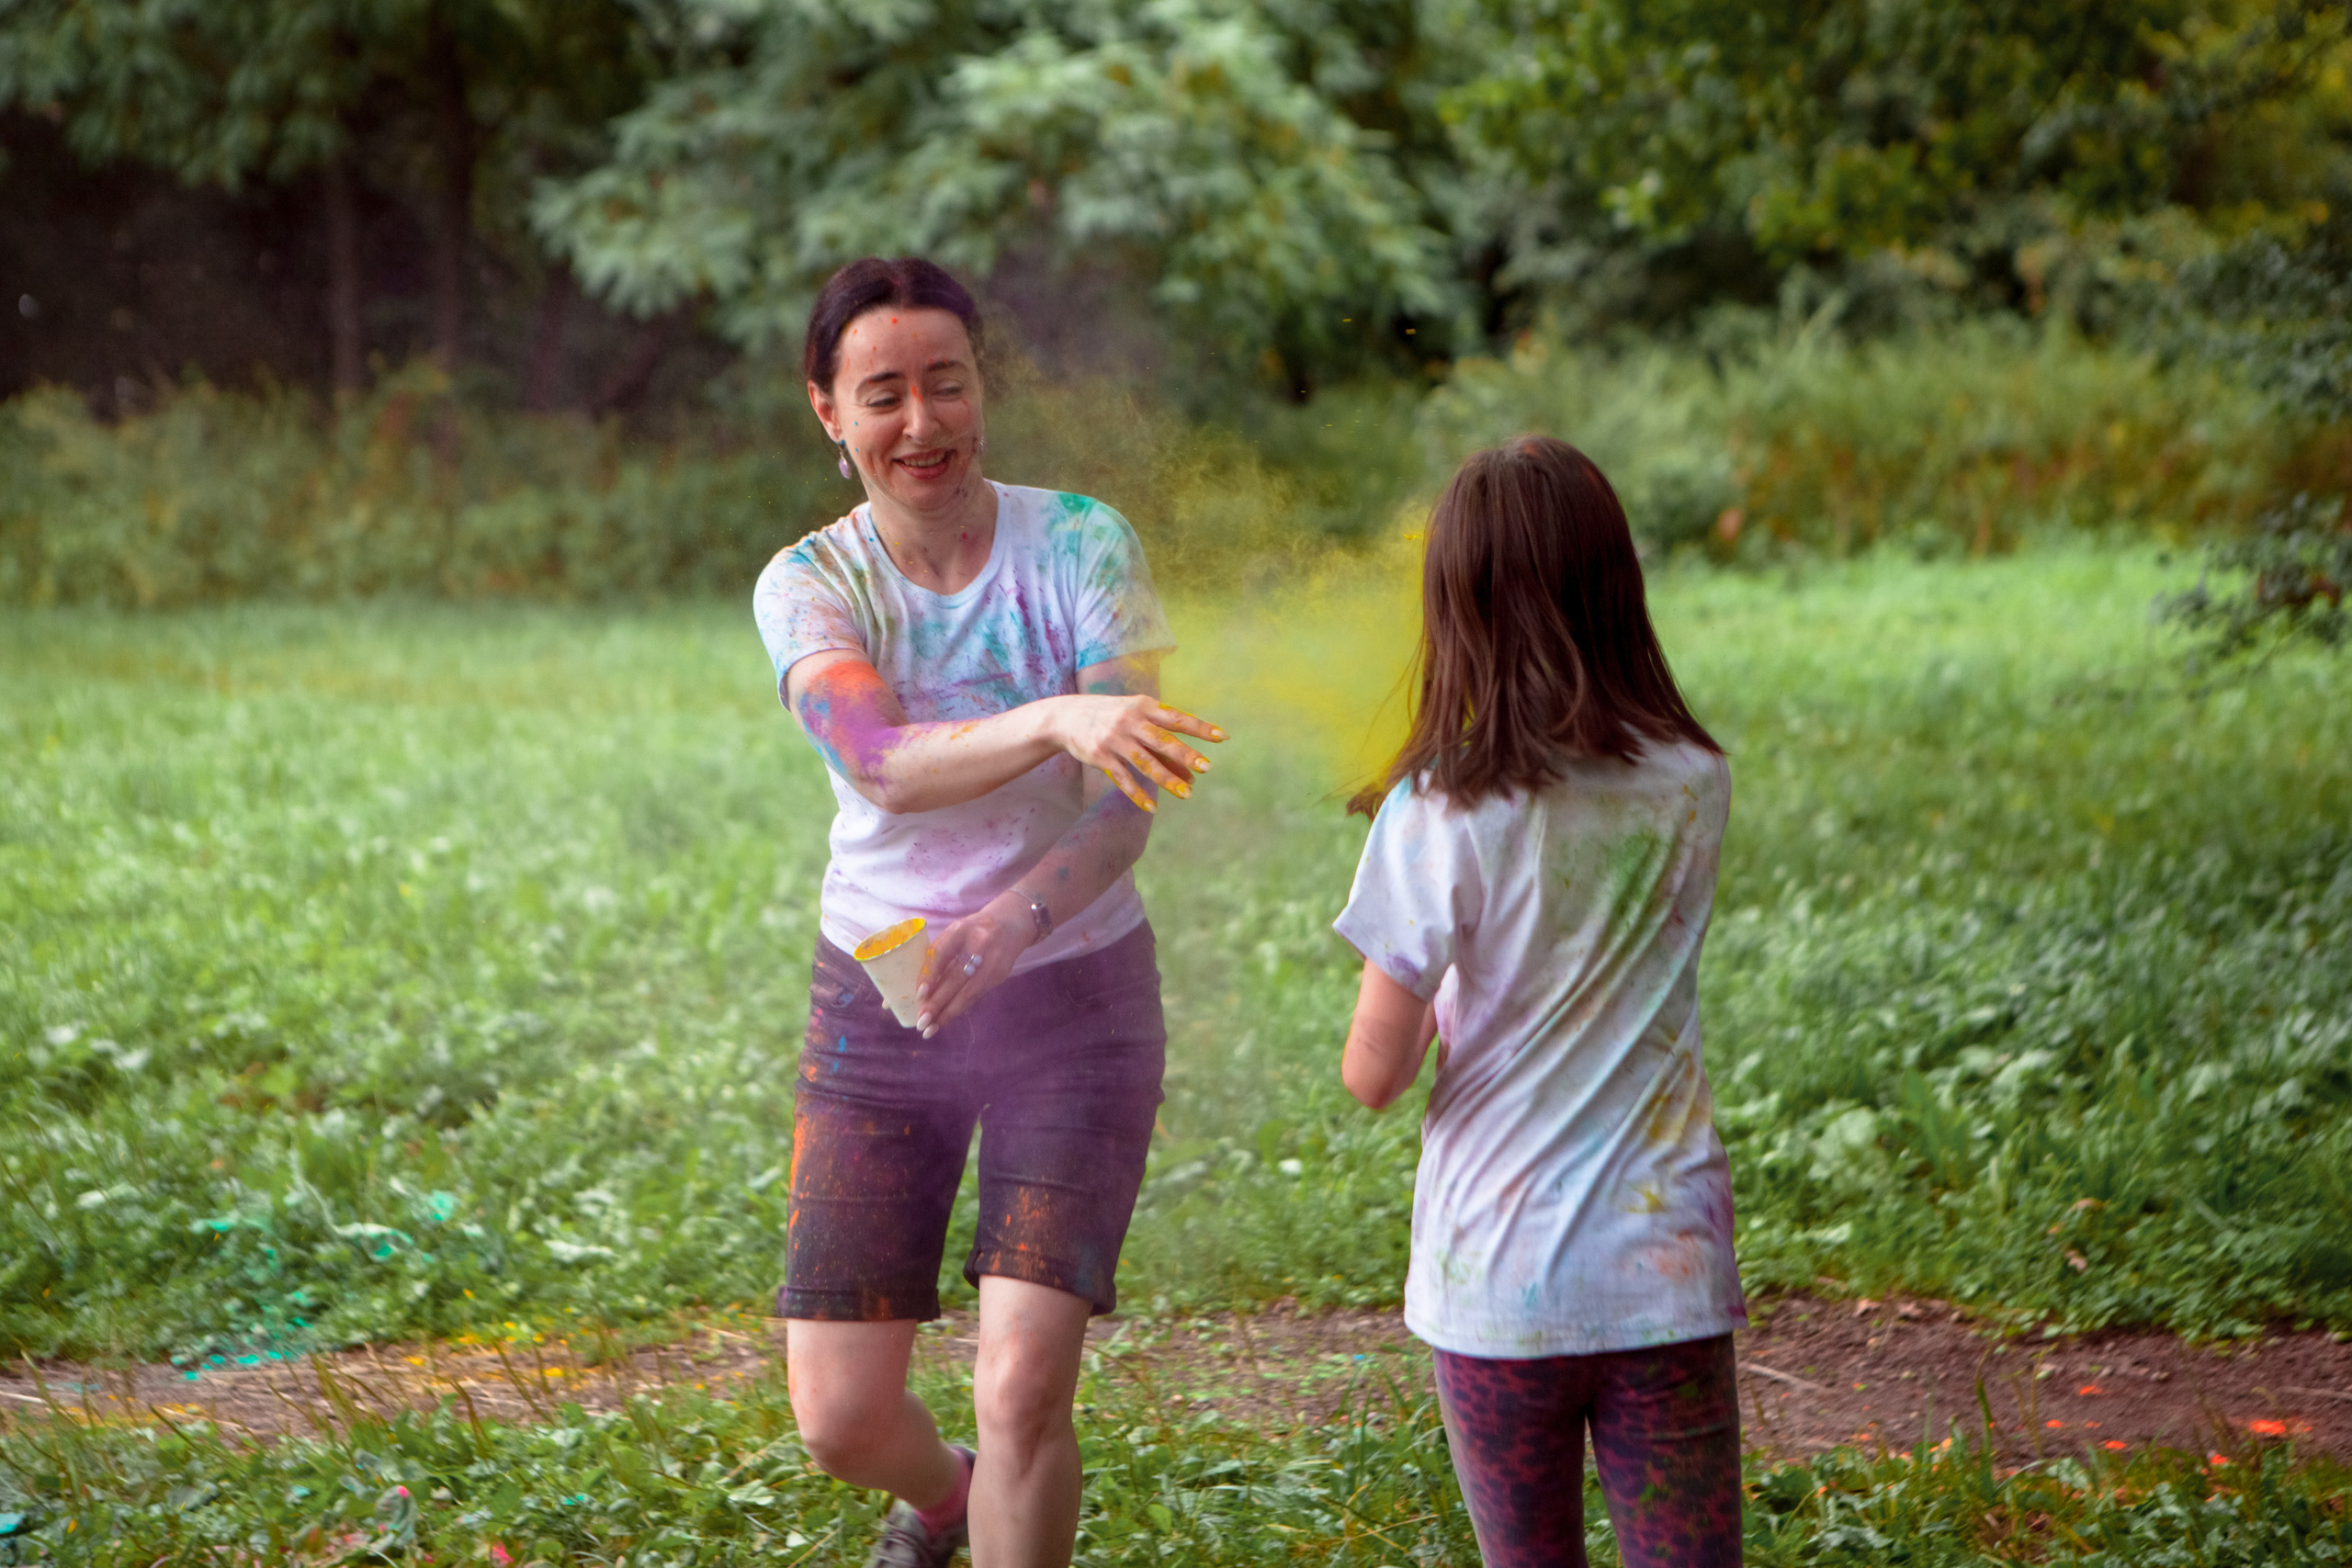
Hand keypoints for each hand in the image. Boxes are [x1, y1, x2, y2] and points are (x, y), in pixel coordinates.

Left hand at [914, 892, 1036, 1035]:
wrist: (1010, 924)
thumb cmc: (971, 932)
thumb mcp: (953, 934)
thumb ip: (937, 956)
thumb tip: (915, 989)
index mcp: (960, 930)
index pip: (942, 953)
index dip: (930, 974)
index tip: (920, 995)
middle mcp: (978, 945)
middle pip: (956, 978)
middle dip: (937, 1002)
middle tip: (921, 1021)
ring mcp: (992, 962)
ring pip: (968, 993)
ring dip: (948, 1013)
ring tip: (930, 1029)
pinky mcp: (999, 976)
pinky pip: (976, 996)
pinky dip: (959, 1008)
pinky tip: (946, 1019)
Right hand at [1049, 695, 1224, 811]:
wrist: (1067, 716)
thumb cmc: (1112, 716)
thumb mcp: (1136, 717)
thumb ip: (1162, 739)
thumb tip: (1191, 770)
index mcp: (1144, 706)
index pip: (1177, 718)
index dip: (1200, 728)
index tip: (1222, 737)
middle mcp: (1130, 722)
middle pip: (1162, 741)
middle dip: (1185, 755)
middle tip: (1207, 767)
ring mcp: (1115, 740)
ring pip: (1145, 763)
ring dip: (1167, 780)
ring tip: (1187, 794)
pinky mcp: (1101, 757)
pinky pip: (1123, 779)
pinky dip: (1138, 794)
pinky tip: (1152, 807)